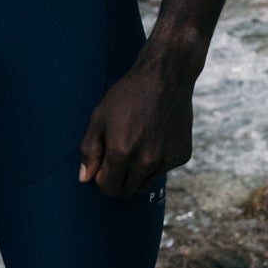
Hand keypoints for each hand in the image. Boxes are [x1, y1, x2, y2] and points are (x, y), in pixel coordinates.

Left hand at [78, 41, 197, 197]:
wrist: (166, 76)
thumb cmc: (128, 94)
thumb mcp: (100, 117)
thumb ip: (90, 150)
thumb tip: (85, 179)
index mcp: (122, 151)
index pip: (108, 188)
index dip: (101, 179)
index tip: (102, 164)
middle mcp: (147, 161)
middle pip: (125, 191)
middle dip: (117, 179)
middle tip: (117, 155)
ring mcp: (167, 159)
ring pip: (144, 185)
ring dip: (136, 174)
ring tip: (136, 145)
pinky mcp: (182, 156)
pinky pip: (162, 172)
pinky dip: (156, 163)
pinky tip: (154, 138)